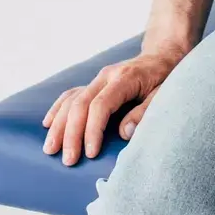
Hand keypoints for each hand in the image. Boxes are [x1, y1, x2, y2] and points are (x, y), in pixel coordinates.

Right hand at [41, 48, 181, 164]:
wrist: (164, 54)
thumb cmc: (167, 77)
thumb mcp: (164, 94)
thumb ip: (145, 112)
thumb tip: (124, 132)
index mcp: (124, 78)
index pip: (101, 105)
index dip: (93, 130)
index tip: (90, 153)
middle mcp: (107, 76)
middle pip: (80, 104)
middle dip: (71, 134)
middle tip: (68, 160)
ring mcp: (99, 78)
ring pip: (71, 100)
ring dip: (59, 125)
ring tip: (50, 149)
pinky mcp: (95, 83)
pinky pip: (71, 94)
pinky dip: (58, 108)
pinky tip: (48, 123)